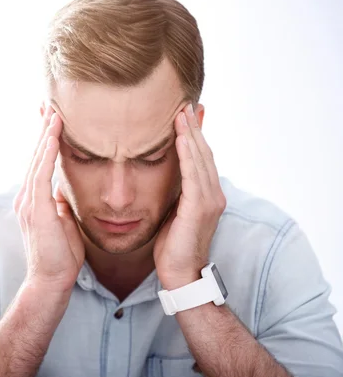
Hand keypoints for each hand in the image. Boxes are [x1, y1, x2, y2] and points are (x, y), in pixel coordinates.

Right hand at [13, 106, 85, 294]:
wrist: (52, 281)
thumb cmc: (61, 256)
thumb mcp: (63, 223)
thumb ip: (60, 204)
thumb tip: (65, 190)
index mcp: (33, 200)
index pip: (39, 164)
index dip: (46, 142)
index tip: (53, 121)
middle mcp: (26, 197)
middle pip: (35, 156)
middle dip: (43, 130)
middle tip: (49, 105)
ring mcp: (28, 202)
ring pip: (37, 159)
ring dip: (46, 134)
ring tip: (54, 111)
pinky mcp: (35, 208)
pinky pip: (42, 172)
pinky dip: (48, 151)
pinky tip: (55, 134)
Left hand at [153, 103, 225, 289]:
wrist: (179, 273)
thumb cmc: (172, 245)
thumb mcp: (173, 212)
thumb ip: (175, 192)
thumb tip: (163, 175)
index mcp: (207, 194)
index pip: (201, 157)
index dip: (193, 134)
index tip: (184, 113)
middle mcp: (213, 194)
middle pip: (203, 152)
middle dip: (193, 127)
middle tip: (184, 103)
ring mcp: (209, 201)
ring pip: (200, 159)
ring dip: (190, 134)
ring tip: (181, 112)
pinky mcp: (200, 208)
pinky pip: (193, 175)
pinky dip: (187, 154)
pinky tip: (179, 137)